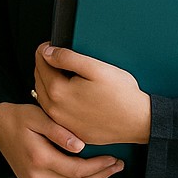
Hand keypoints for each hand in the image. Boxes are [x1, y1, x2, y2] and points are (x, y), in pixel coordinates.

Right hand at [0, 101, 123, 177]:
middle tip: (118, 165)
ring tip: (108, 169)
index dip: (99, 167)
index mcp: (38, 159)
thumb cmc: (20, 117)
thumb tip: (80, 147)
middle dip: (101, 176)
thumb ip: (58, 131)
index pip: (77, 170)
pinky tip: (90, 173)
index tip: (114, 158)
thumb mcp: (38, 116)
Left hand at [34, 43, 150, 146]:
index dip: (43, 50)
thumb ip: (67, 58)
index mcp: (59, 92)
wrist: (139, 121)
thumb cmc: (121, 94)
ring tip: (59, 71)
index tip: (49, 45)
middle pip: (39, 81)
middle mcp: (56, 111)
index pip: (40, 65)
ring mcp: (63, 124)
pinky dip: (54, 100)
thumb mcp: (95, 68)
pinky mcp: (72, 132)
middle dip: (43, 65)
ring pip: (44, 98)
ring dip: (47, 82)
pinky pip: (54, 113)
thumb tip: (47, 53)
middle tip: (53, 55)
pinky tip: (66, 93)